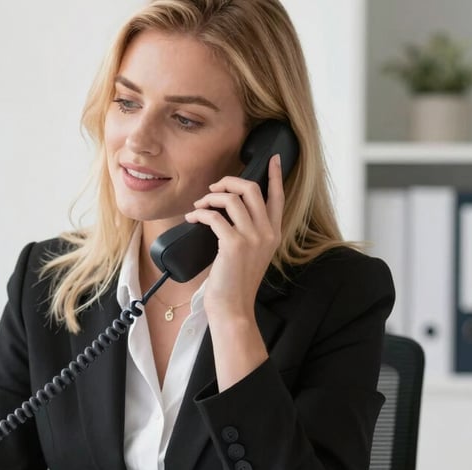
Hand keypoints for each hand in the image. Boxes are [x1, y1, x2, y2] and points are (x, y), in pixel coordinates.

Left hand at [184, 154, 283, 319]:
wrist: (233, 307)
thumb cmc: (236, 282)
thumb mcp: (251, 254)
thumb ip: (249, 232)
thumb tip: (227, 210)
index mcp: (274, 234)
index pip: (278, 197)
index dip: (275, 175)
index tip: (272, 159)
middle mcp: (267, 233)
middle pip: (252, 189)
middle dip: (229, 181)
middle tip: (214, 189)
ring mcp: (253, 238)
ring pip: (232, 198)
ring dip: (210, 197)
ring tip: (199, 205)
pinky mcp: (234, 244)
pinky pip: (214, 216)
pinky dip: (200, 213)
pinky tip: (192, 218)